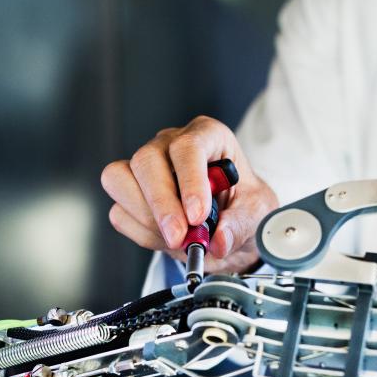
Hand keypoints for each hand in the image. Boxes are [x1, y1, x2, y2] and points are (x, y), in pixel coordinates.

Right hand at [101, 116, 277, 273]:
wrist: (228, 229)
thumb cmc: (243, 208)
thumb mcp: (257, 214)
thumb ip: (240, 225)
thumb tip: (218, 240)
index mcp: (207, 137)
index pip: (188, 147)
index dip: (189, 182)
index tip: (198, 216)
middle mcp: (170, 145)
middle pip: (146, 160)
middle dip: (161, 204)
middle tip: (180, 238)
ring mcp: (145, 168)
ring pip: (120, 180)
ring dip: (146, 217)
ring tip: (177, 239)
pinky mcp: (129, 194)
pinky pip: (119, 212)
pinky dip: (141, 233)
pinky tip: (165, 239)